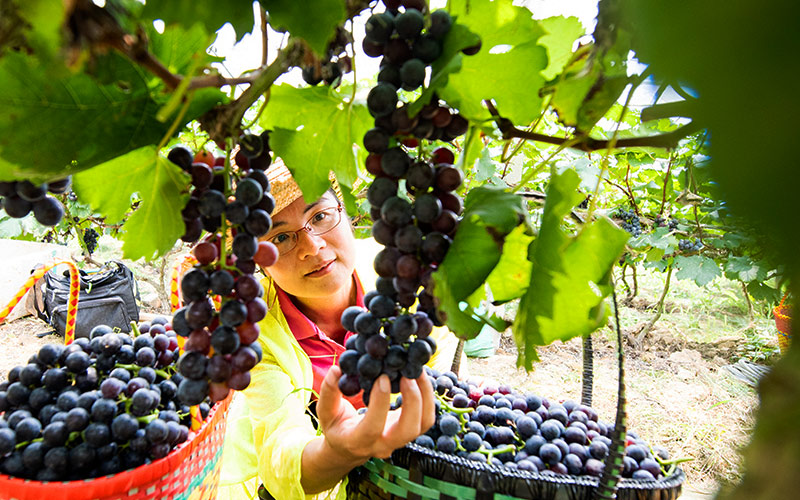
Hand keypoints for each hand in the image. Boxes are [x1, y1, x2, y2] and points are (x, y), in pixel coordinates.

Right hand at [316, 365, 435, 462]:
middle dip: (413, 400)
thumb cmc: (337, 428)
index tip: (382, 377)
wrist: (349, 448)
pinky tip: (419, 378)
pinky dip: (428, 397)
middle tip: (408, 374)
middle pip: (408, 430)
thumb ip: (329, 393)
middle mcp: (383, 444)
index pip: (373, 426)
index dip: (380, 402)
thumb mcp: (326, 412)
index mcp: (358, 441)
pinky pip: (426, 418)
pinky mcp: (410, 432)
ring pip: (423, 424)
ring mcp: (399, 441)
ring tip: (418, 371)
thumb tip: (337, 370)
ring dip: (425, 396)